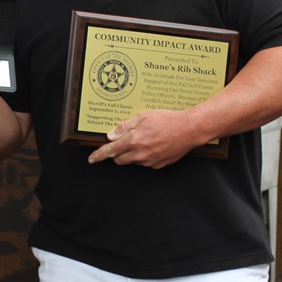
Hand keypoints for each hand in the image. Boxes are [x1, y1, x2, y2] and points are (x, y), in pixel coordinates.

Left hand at [88, 109, 207, 168]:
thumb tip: (112, 135)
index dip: (99, 155)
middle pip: (119, 159)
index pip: (110, 151)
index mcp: (134, 141)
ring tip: (145, 139)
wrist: (189, 129)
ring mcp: (149, 161)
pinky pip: (146, 163)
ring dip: (133, 153)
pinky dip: (145, 156)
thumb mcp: (143, 116)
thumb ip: (125, 127)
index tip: (92, 159)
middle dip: (118, 152)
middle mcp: (140, 154)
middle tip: (126, 141)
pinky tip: (154, 145)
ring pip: (133, 161)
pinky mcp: (158, 165)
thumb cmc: (168, 120)